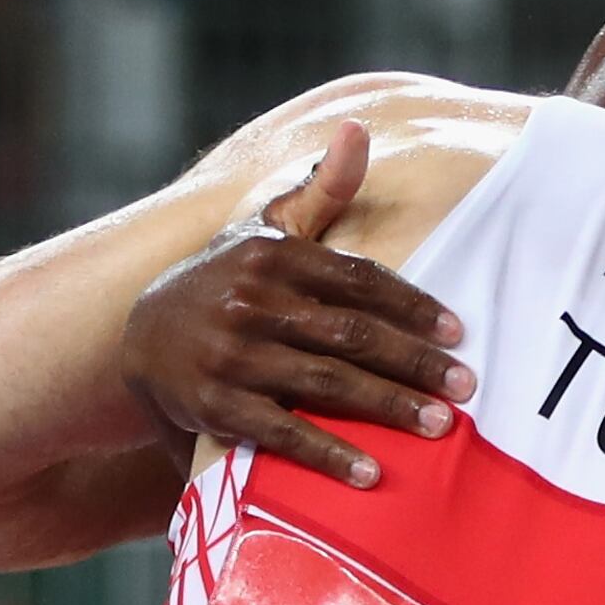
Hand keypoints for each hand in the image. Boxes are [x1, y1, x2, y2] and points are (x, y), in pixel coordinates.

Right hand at [118, 123, 474, 487]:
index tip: (458, 334)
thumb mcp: (263, 229)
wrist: (137, 338)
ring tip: (440, 427)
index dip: (412, 306)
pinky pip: (281, 433)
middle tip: (467, 387)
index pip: (358, 279)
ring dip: (387, 406)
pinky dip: (328, 454)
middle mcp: (250, 302)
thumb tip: (358, 131)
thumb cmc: (225, 281)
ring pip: (326, 383)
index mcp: (271, 255)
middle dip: (413, 362)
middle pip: (351, 334)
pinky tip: (371, 473)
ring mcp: (231, 356)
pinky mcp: (214, 407)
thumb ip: (319, 189)